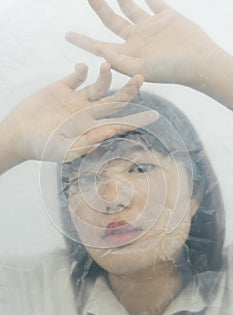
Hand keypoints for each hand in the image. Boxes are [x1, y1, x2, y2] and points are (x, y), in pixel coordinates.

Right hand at [4, 62, 156, 163]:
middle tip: (141, 77)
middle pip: (115, 100)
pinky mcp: (62, 88)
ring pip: (99, 84)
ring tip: (105, 64)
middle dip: (129, 90)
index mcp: (92, 128)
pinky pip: (77, 75)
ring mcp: (76, 99)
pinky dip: (82, 70)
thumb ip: (86, 143)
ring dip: (105, 74)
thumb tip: (109, 132)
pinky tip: (83, 67)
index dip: (136, 119)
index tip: (154, 115)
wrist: (19, 135)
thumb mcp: (64, 150)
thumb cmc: (41, 148)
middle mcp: (88, 112)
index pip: (119, 123)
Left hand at [66, 0, 216, 86]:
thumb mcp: (140, 70)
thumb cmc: (170, 71)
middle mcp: (137, 40)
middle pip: (112, 21)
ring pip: (130, 7)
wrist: (198, 62)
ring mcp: (151, 28)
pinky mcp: (166, 17)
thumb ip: (119, 61)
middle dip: (99, 8)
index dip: (83, 41)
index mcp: (128, 54)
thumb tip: (99, 52)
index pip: (100, 46)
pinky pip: (153, 0)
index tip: (66, 35)